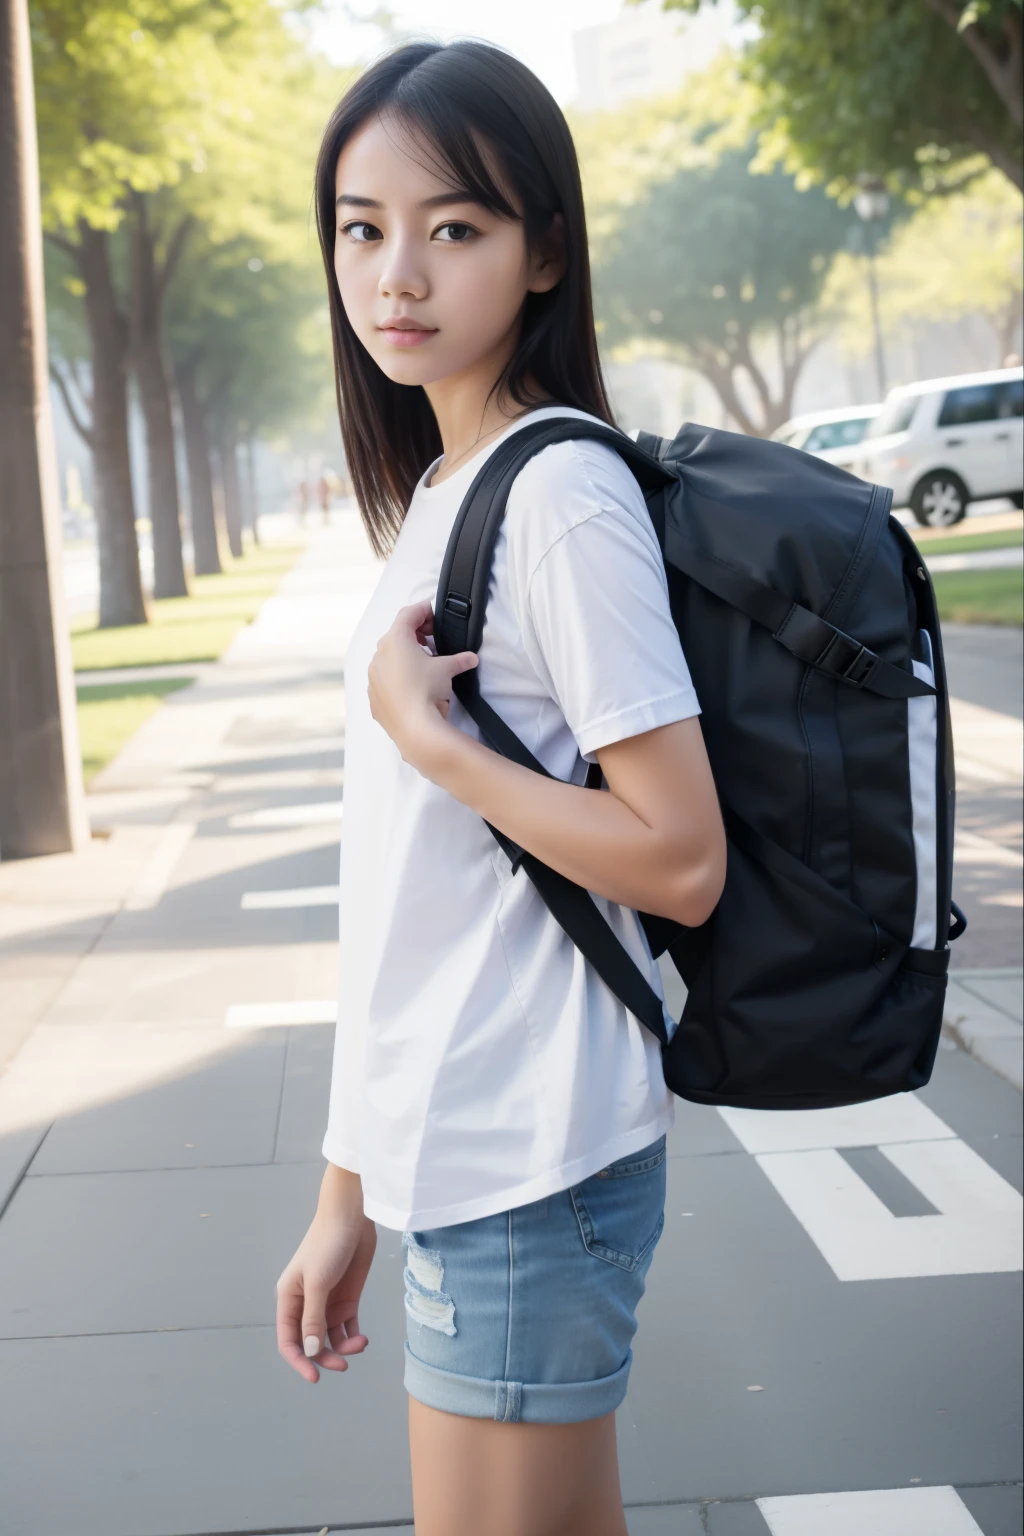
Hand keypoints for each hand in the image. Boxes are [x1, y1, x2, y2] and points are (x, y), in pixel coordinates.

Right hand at [276, 1169, 376, 1384]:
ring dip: (343, 1347)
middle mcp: (306, 1304)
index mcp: (289, 1298)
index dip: (299, 1361)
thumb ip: (314, 1319)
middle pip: (311, 1343)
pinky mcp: (347, 1297)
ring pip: (331, 1337)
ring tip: (360, 1344)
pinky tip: (362, 1339)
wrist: (352, 1217)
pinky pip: (347, 1327)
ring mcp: (327, 1301)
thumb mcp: (317, 1283)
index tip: (314, 1378)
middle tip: (343, 1364)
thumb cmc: (328, 1244)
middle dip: (325, 1356)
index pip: (288, 1340)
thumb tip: (312, 1352)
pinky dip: (353, 1337)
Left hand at [367, 600, 477, 769]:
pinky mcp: (374, 695)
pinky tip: (412, 686)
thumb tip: (470, 658)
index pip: (409, 614)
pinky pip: (385, 679)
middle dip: (415, 634)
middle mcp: (379, 655)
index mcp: (395, 640)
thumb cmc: (426, 690)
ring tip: (424, 665)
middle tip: (432, 640)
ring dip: (405, 656)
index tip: (434, 614)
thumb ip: (460, 659)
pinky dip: (397, 677)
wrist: (413, 727)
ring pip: (388, 657)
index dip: (424, 610)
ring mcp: (374, 676)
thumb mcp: (447, 669)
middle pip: (397, 634)